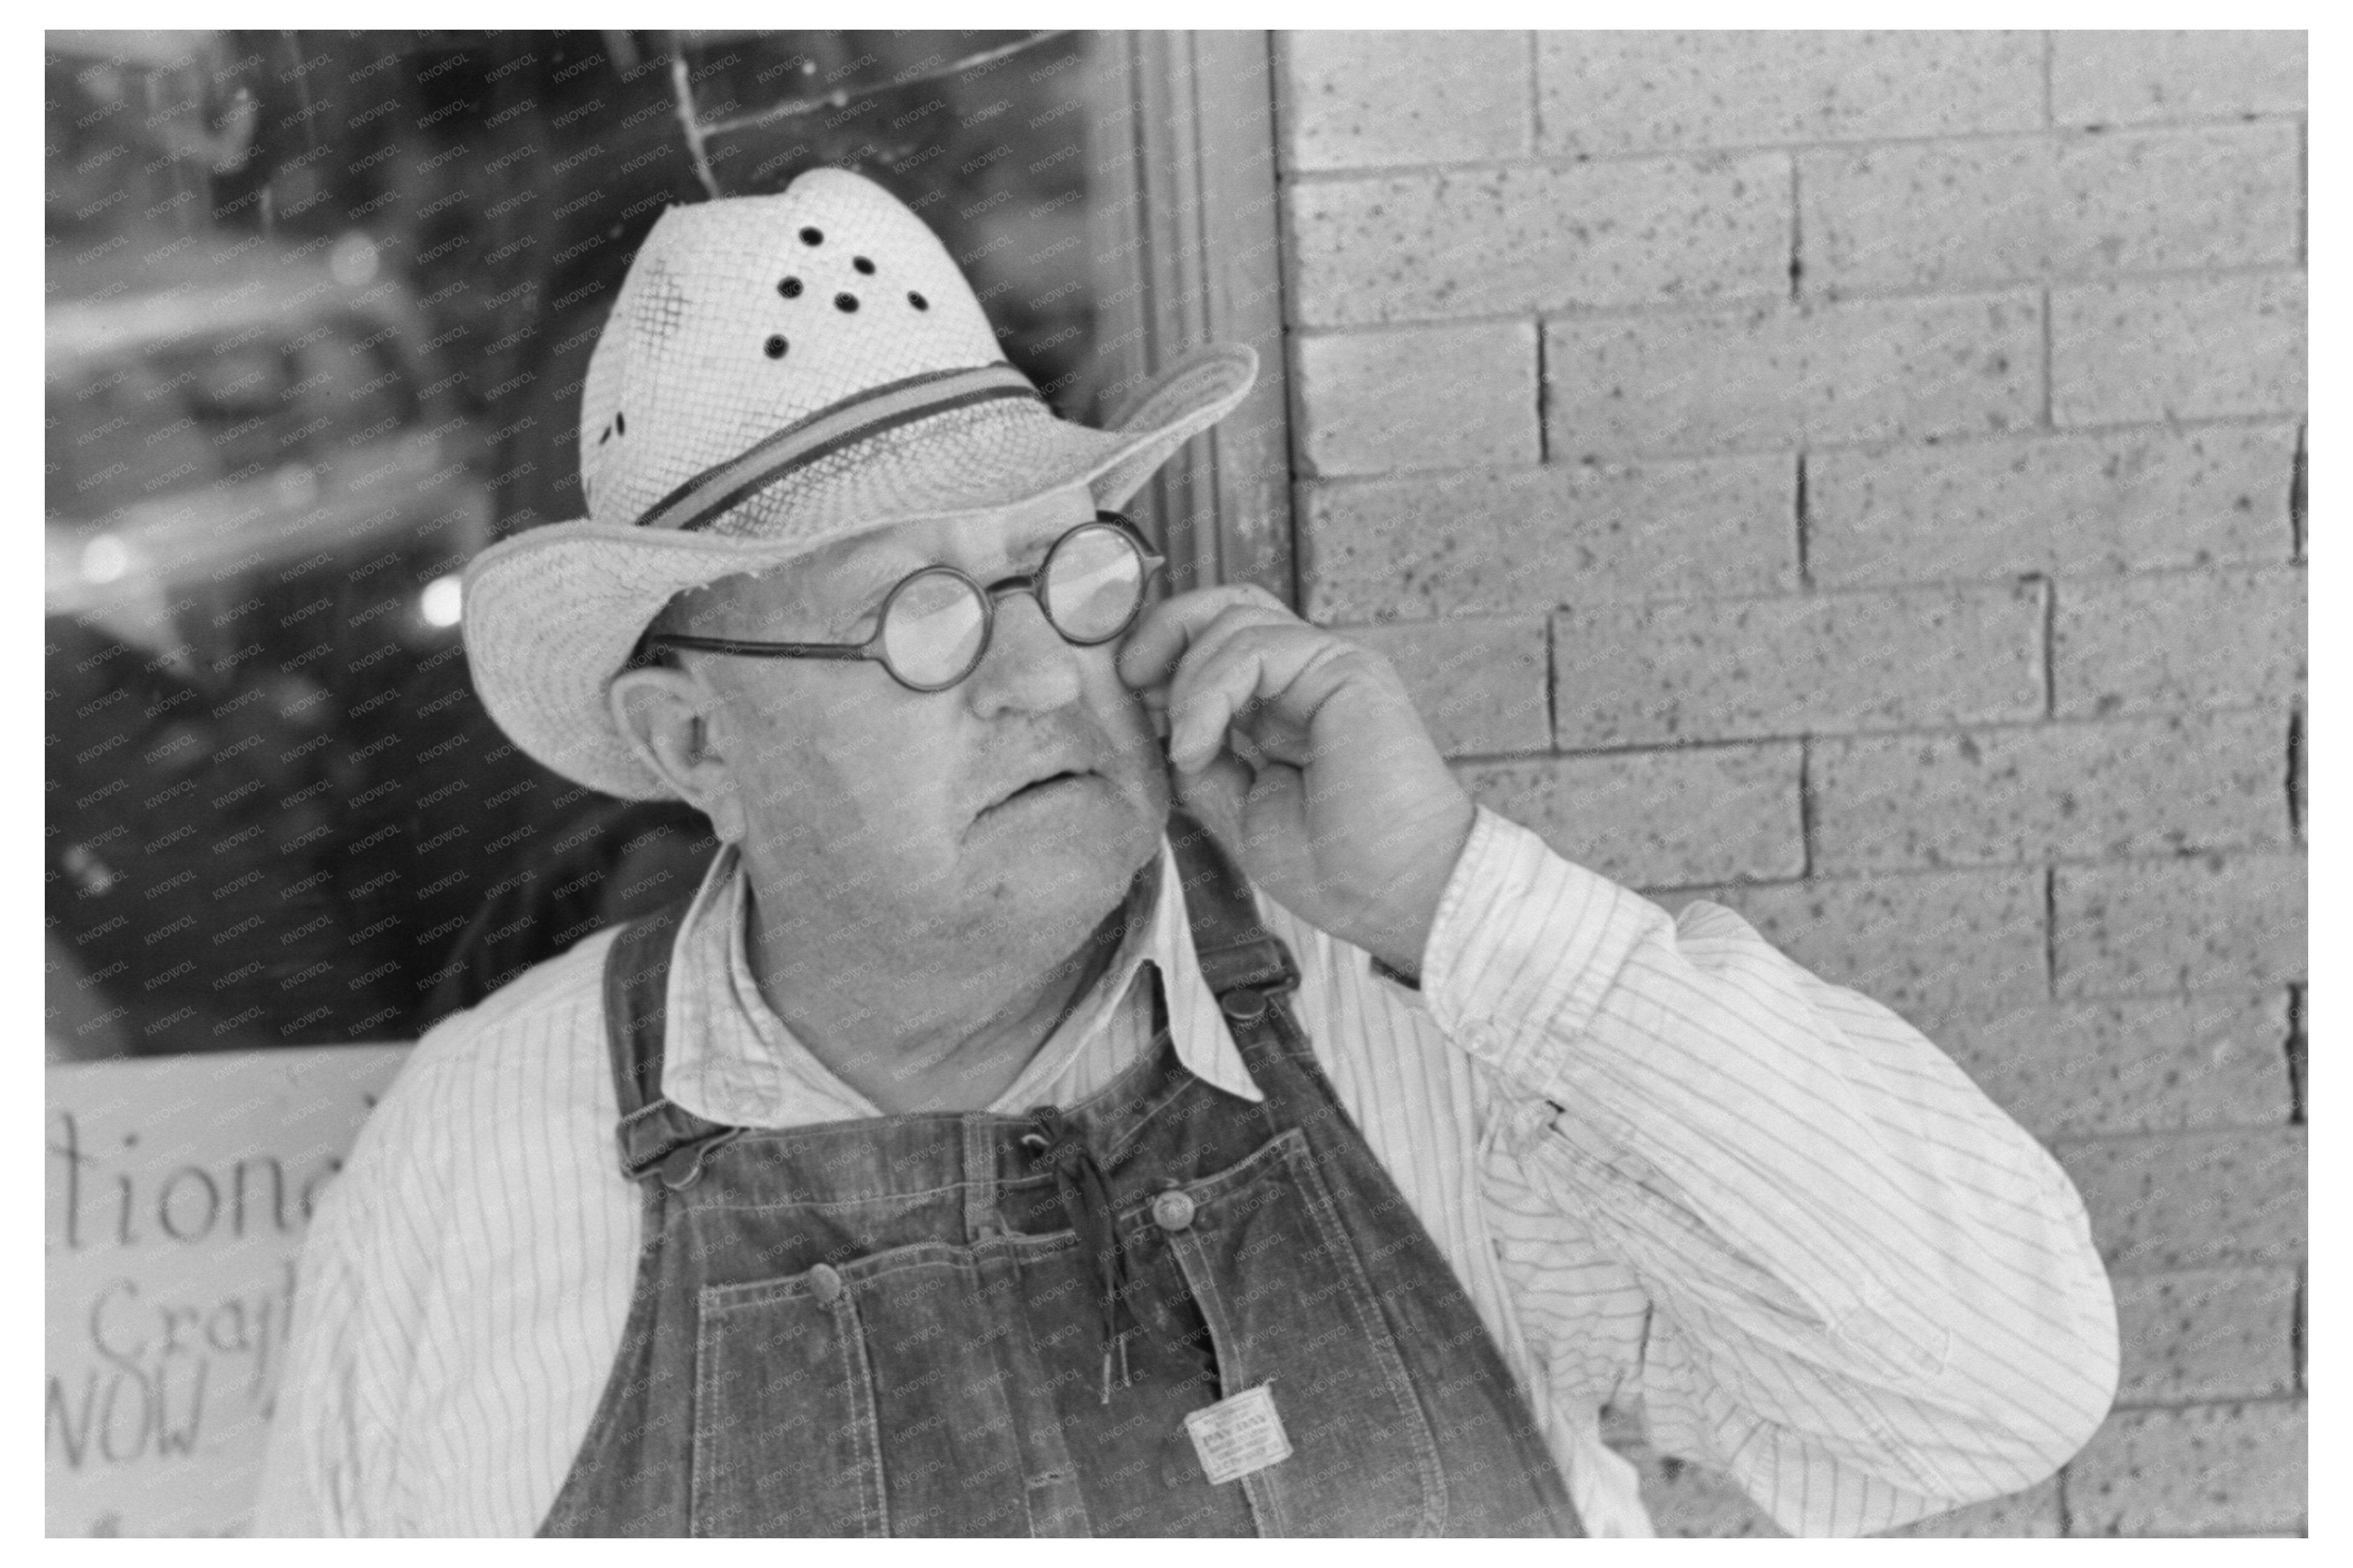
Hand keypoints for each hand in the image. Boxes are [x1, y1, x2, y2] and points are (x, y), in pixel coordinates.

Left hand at [1117, 584, 1475, 979]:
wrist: (1399, 893)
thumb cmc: (1337, 867)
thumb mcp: (1236, 810)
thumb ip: (1200, 759)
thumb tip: (1154, 722)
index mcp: (1285, 707)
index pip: (1217, 642)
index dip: (1162, 652)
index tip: (1124, 695)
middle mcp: (1309, 677)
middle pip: (1225, 607)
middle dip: (1163, 631)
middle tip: (1128, 679)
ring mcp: (1330, 667)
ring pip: (1234, 618)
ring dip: (1186, 681)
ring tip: (1187, 751)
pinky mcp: (1346, 669)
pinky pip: (1257, 647)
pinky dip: (1211, 690)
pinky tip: (1202, 745)